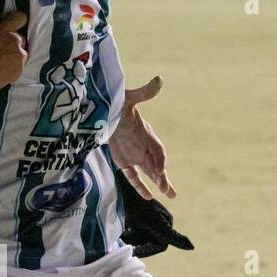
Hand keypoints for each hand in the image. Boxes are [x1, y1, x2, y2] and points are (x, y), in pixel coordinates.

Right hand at [0, 11, 27, 93]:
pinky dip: (12, 66)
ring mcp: (19, 55)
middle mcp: (14, 40)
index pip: (21, 17)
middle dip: (12, 41)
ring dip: (13, 54)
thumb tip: (1, 15)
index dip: (16, 21)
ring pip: (20, 51)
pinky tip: (0, 68)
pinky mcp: (20, 69)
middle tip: (0, 48)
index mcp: (3, 28)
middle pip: (20, 37)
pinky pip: (19, 64)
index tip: (11, 26)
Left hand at [108, 75, 174, 199]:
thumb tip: (159, 80)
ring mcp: (135, 155)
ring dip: (158, 183)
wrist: (105, 110)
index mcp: (147, 133)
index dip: (160, 160)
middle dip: (163, 178)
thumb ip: (145, 92)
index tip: (160, 171)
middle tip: (171, 192)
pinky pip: (133, 177)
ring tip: (171, 195)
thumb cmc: (119, 102)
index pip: (158, 149)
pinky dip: (140, 186)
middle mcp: (143, 146)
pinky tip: (148, 197)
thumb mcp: (130, 98)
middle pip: (157, 165)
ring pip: (149, 172)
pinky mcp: (124, 161)